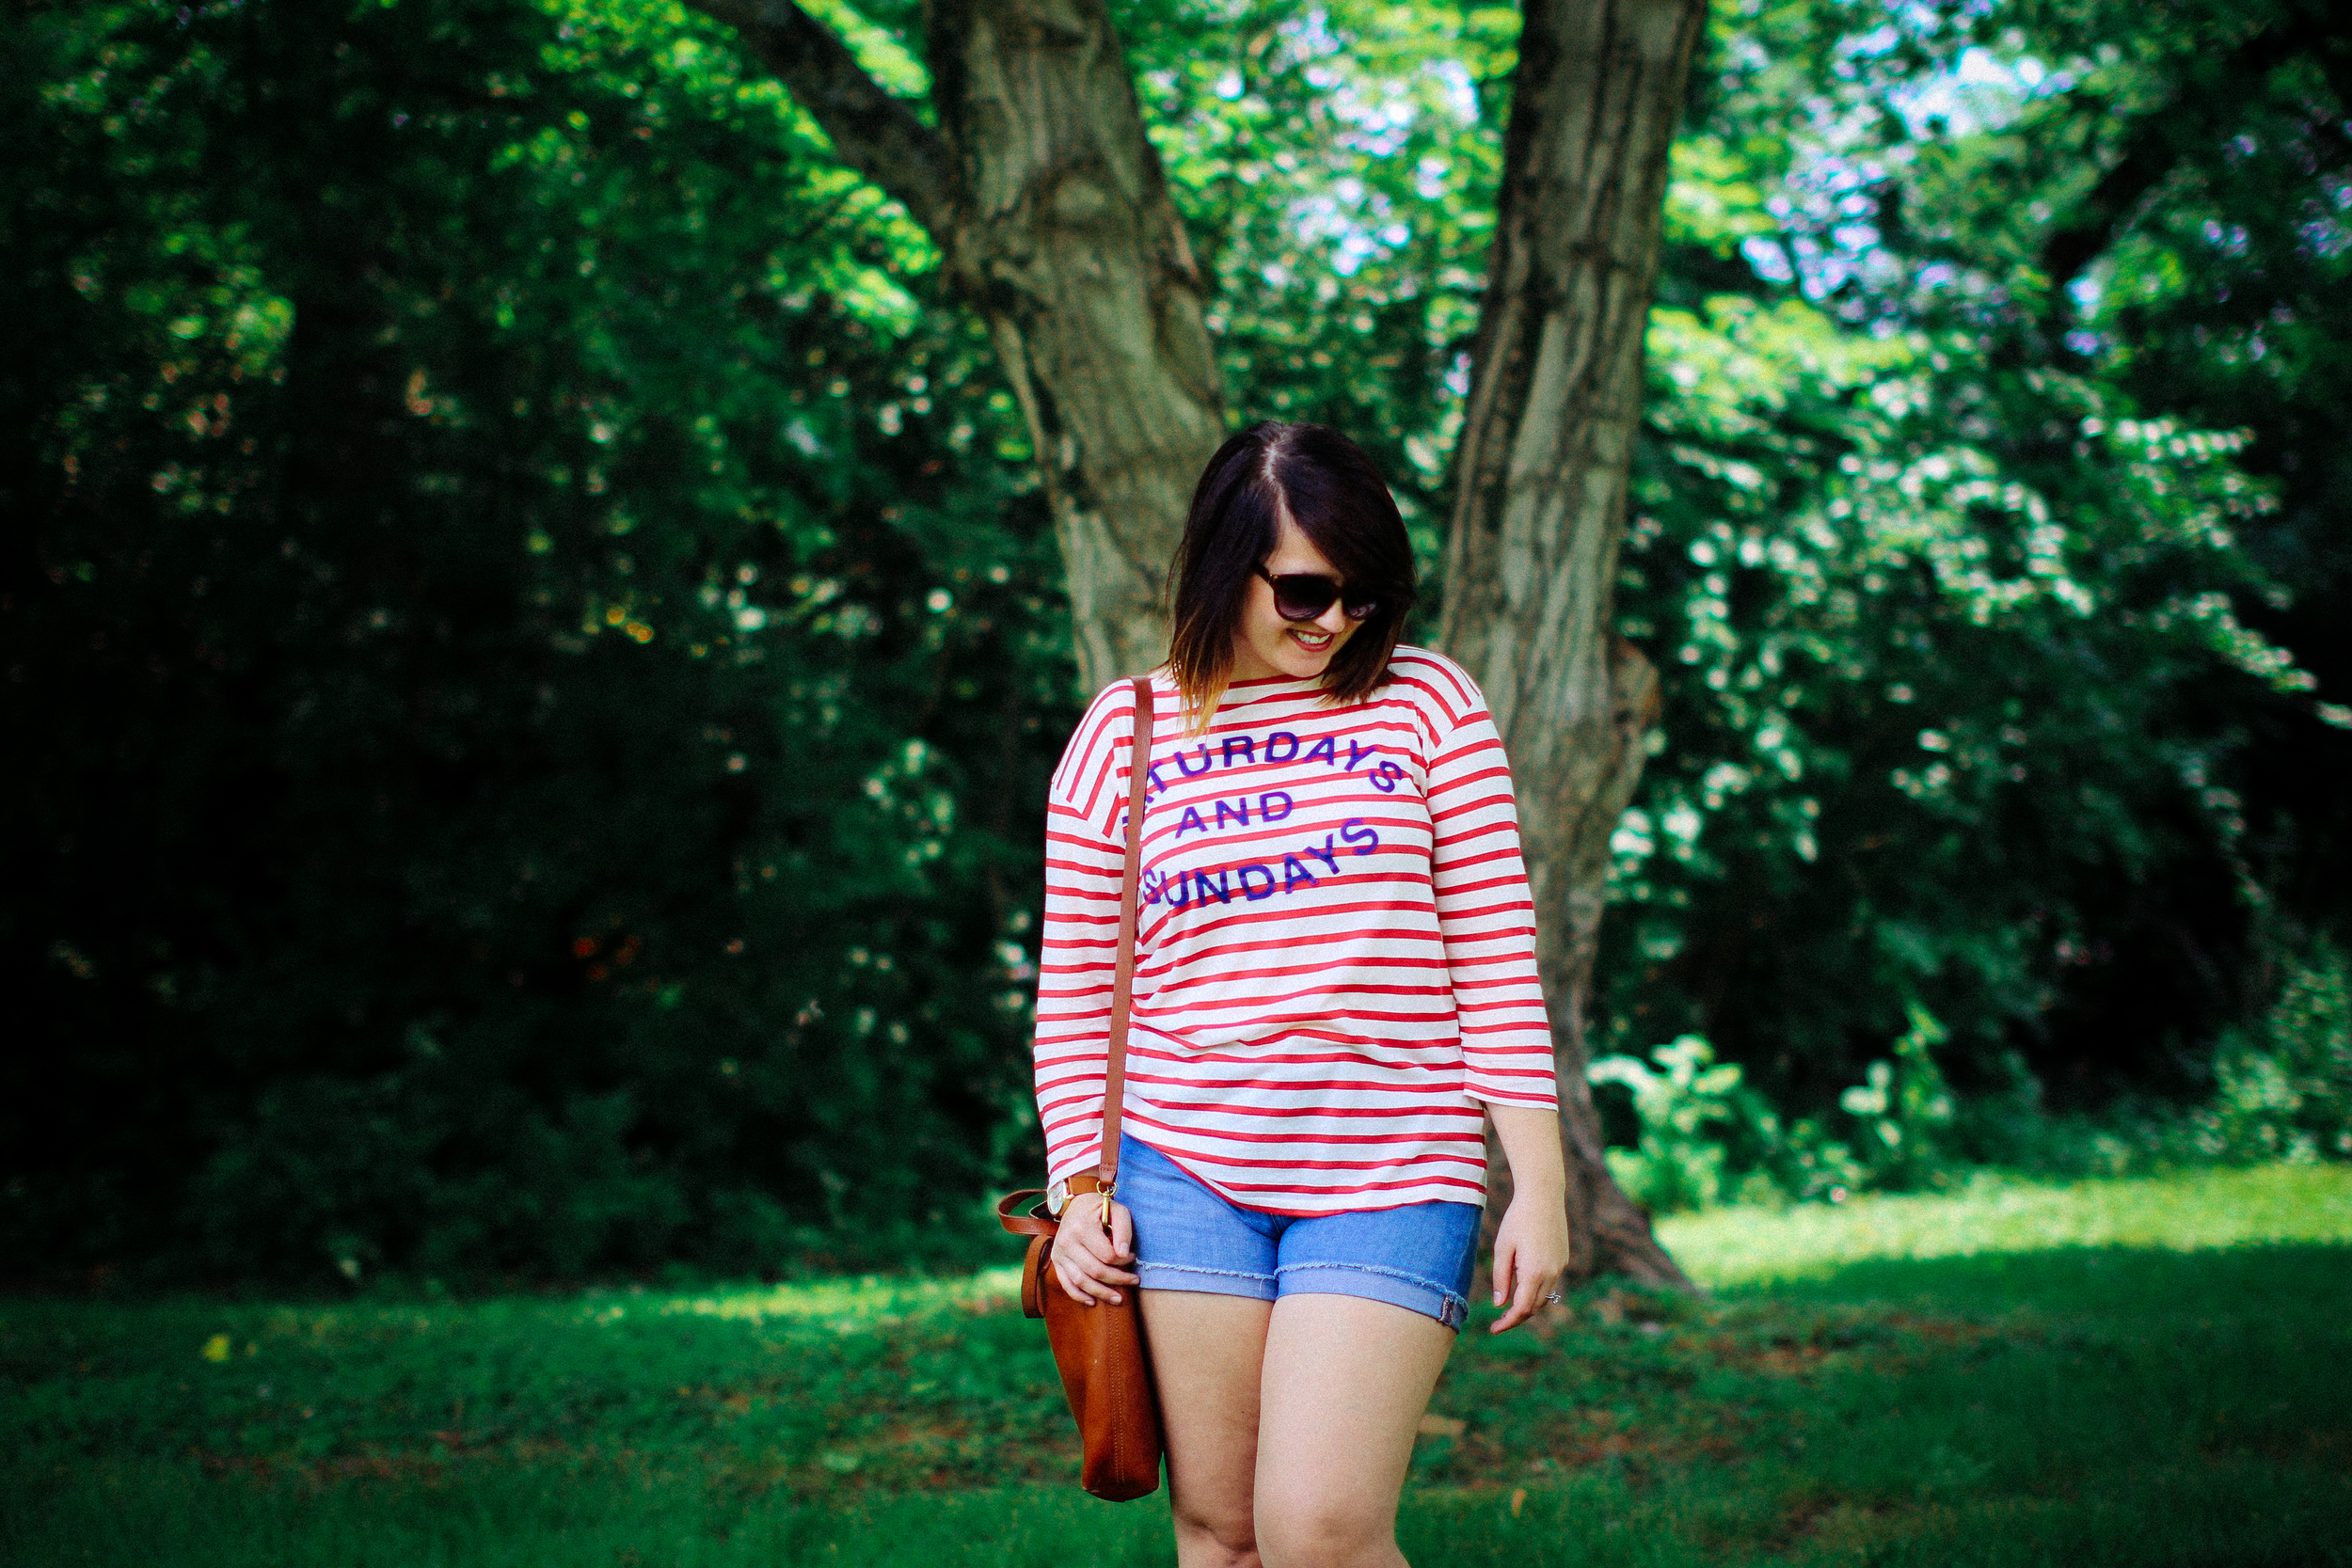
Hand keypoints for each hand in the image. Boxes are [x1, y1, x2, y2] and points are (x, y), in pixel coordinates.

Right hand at [1048, 1196, 1137, 1305]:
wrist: (1076, 1204)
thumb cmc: (1100, 1207)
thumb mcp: (1117, 1210)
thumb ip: (1123, 1230)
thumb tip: (1124, 1254)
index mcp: (1081, 1228)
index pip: (1107, 1255)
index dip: (1124, 1260)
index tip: (1133, 1256)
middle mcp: (1066, 1242)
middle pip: (1095, 1271)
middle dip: (1118, 1279)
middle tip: (1134, 1281)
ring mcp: (1059, 1253)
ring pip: (1081, 1281)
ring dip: (1101, 1293)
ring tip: (1119, 1298)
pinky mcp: (1056, 1261)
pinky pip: (1066, 1284)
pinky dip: (1079, 1296)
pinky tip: (1093, 1302)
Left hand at [1488, 1188, 1569, 1332]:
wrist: (1543, 1196)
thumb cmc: (1518, 1220)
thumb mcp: (1503, 1248)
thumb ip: (1500, 1278)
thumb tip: (1500, 1304)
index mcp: (1534, 1272)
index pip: (1522, 1310)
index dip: (1507, 1323)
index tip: (1494, 1329)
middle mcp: (1551, 1273)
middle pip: (1534, 1307)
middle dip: (1517, 1317)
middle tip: (1499, 1321)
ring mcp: (1560, 1267)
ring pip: (1544, 1298)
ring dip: (1528, 1305)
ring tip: (1509, 1307)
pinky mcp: (1563, 1259)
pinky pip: (1550, 1283)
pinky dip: (1537, 1291)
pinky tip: (1523, 1286)